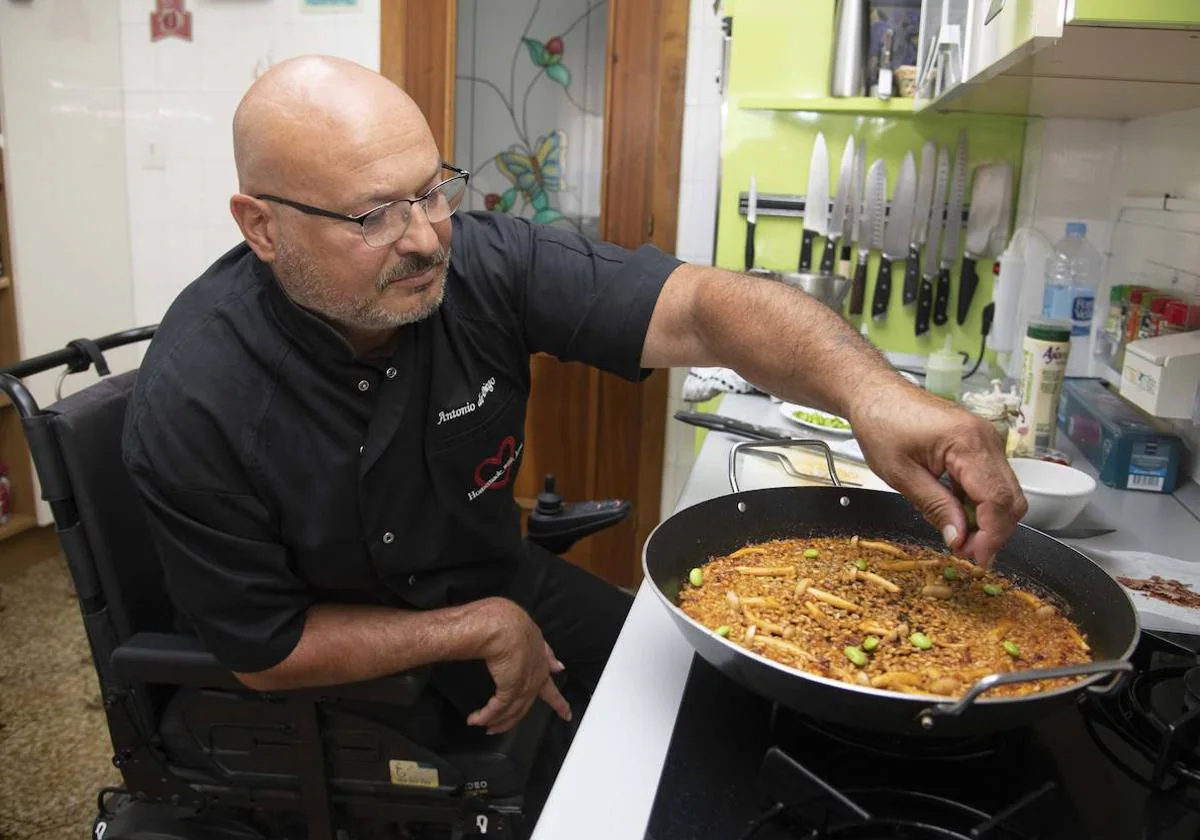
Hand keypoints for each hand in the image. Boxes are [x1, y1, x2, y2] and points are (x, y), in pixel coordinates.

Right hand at [467, 598, 570, 734]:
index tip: (566, 714)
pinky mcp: (509, 689)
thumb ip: (546, 653)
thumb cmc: (511, 621)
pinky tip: (475, 719)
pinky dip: (485, 716)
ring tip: (484, 726)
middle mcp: (535, 677)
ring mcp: (523, 684)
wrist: (502, 624)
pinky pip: (497, 710)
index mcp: (541, 663)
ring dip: (496, 721)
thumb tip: (559, 667)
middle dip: (511, 719)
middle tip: (498, 729)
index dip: (558, 702)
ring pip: (511, 711)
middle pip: (525, 705)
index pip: (551, 687)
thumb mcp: (533, 635)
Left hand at [848, 381, 1026, 567]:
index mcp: (968, 443)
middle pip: (1010, 499)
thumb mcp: (901, 474)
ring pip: (1005, 492)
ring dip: (987, 520)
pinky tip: (956, 515)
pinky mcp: (979, 445)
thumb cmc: (881, 425)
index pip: (997, 500)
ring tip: (958, 537)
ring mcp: (986, 441)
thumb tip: (959, 539)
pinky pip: (991, 481)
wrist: (876, 394)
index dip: (991, 536)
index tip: (976, 560)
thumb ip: (934, 507)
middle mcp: (987, 439)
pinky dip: (979, 504)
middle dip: (993, 532)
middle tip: (965, 554)